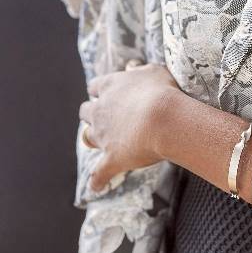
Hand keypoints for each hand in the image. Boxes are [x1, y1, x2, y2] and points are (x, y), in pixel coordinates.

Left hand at [78, 60, 180, 191]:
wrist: (164, 118)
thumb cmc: (162, 91)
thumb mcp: (153, 71)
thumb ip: (139, 70)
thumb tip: (130, 67)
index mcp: (110, 86)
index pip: (95, 86)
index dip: (101, 91)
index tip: (107, 93)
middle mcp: (101, 110)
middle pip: (86, 111)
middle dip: (92, 114)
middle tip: (106, 118)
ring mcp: (103, 135)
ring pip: (87, 138)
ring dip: (93, 139)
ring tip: (102, 143)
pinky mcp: (110, 158)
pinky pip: (98, 174)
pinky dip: (98, 181)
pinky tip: (97, 186)